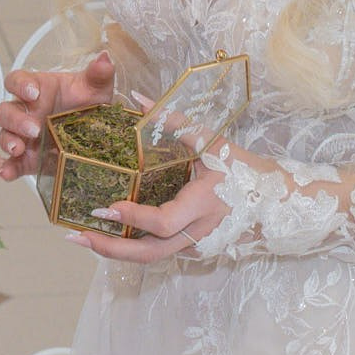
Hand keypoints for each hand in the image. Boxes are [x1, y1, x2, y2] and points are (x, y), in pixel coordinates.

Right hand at [0, 52, 114, 179]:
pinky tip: (7, 173)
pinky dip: (7, 168)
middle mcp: (26, 112)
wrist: (96, 137)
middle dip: (16, 119)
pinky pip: (11, 163)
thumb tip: (105, 58)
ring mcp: (23, 136)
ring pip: (4, 135)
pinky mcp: (27, 159)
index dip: (20, 85)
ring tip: (18, 149)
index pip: (17, 81)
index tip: (33, 92)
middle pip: (6, 110)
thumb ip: (99, 75)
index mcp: (37, 89)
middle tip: (34, 128)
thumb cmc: (88, 105)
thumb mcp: (96, 90)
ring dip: (8, 141)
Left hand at [67, 142, 272, 262]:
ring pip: (152, 257)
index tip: (105, 206)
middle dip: (111, 248)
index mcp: (204, 203)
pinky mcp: (195, 249)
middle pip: (150, 253)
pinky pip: (160, 251)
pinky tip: (109, 236)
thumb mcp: (212, 141)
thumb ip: (174, 122)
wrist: (278, 201)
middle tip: (76, 235)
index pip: (163, 221)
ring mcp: (198, 245)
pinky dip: (133, 246)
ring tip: (84, 237)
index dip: (133, 218)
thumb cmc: (243, 167)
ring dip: (116, 251)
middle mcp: (199, 231)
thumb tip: (138, 98)